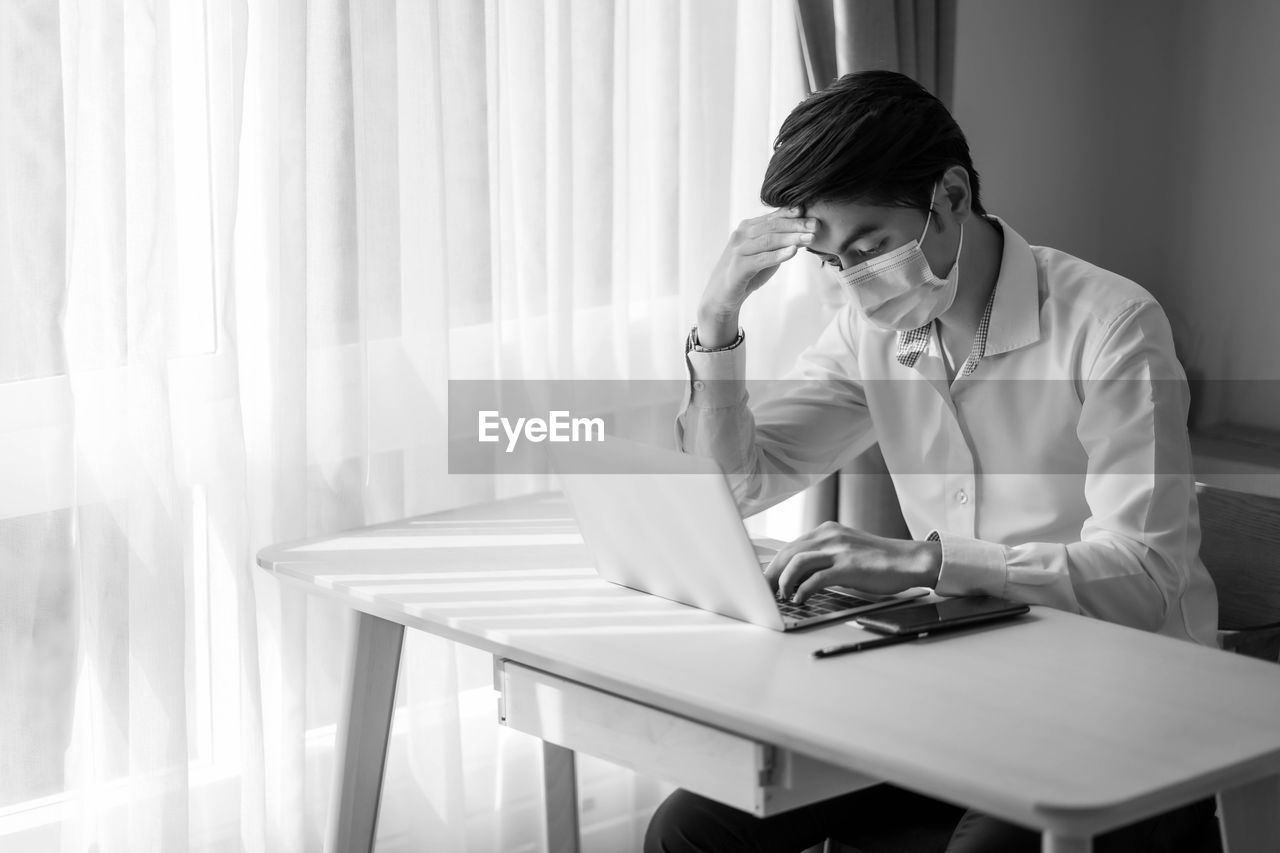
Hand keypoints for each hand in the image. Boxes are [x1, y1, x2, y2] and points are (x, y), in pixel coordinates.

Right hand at [697, 208, 816, 346]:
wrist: (722, 295)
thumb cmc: (746, 273)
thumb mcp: (765, 254)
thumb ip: (780, 243)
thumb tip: (806, 232)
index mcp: (747, 228)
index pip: (773, 217)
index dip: (792, 214)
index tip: (811, 212)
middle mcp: (741, 235)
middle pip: (772, 226)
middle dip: (796, 225)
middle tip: (815, 225)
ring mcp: (738, 250)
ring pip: (768, 240)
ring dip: (791, 238)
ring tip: (810, 238)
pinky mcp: (738, 267)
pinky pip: (761, 259)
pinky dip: (777, 255)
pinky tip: (793, 252)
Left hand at [764, 521, 942, 602]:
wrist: (909, 560)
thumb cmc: (879, 561)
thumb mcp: (846, 550)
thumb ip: (824, 556)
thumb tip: (799, 575)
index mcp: (827, 531)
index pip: (791, 546)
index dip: (774, 564)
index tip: (765, 580)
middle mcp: (830, 536)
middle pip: (789, 552)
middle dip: (773, 574)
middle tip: (764, 592)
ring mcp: (839, 550)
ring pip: (798, 562)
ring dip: (784, 581)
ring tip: (781, 596)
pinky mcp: (849, 566)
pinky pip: (817, 578)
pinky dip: (803, 590)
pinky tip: (800, 599)